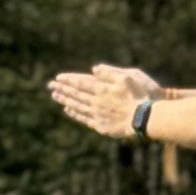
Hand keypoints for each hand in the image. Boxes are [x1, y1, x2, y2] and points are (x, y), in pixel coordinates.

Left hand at [47, 62, 162, 138]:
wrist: (145, 119)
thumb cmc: (140, 96)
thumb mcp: (128, 77)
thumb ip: (110, 72)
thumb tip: (94, 69)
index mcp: (102, 89)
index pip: (81, 83)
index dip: (69, 80)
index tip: (58, 78)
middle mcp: (96, 102)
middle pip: (76, 94)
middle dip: (63, 89)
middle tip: (50, 86)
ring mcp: (97, 114)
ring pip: (77, 106)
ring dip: (65, 101)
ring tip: (55, 96)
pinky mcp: (101, 125)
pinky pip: (84, 119)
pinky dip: (75, 114)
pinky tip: (68, 110)